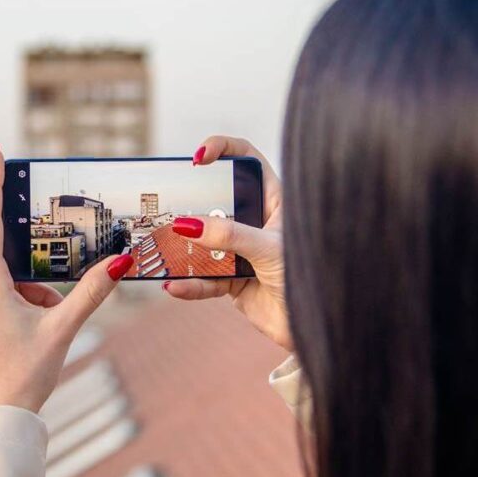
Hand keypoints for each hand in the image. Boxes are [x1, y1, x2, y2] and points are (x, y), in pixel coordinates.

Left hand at [0, 145, 133, 413]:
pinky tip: (36, 331)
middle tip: (54, 287)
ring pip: (2, 278)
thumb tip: (120, 264)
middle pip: (3, 255)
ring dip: (31, 291)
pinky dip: (20, 303)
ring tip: (50, 322)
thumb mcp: (62, 331)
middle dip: (36, 267)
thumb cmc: (21, 378)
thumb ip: (91, 293)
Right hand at [164, 136, 289, 349]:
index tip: (198, 157)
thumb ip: (229, 235)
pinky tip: (175, 287)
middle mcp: (255, 220)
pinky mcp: (230, 279)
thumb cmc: (309, 277)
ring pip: (203, 241)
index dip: (222, 149)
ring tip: (162, 251)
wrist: (315, 327)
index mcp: (274, 200)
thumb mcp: (268, 249)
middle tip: (168, 204)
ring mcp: (241, 249)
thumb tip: (187, 224)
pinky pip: (203, 277)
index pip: (246, 159)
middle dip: (190, 201)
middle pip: (215, 199)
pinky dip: (189, 284)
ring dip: (182, 248)